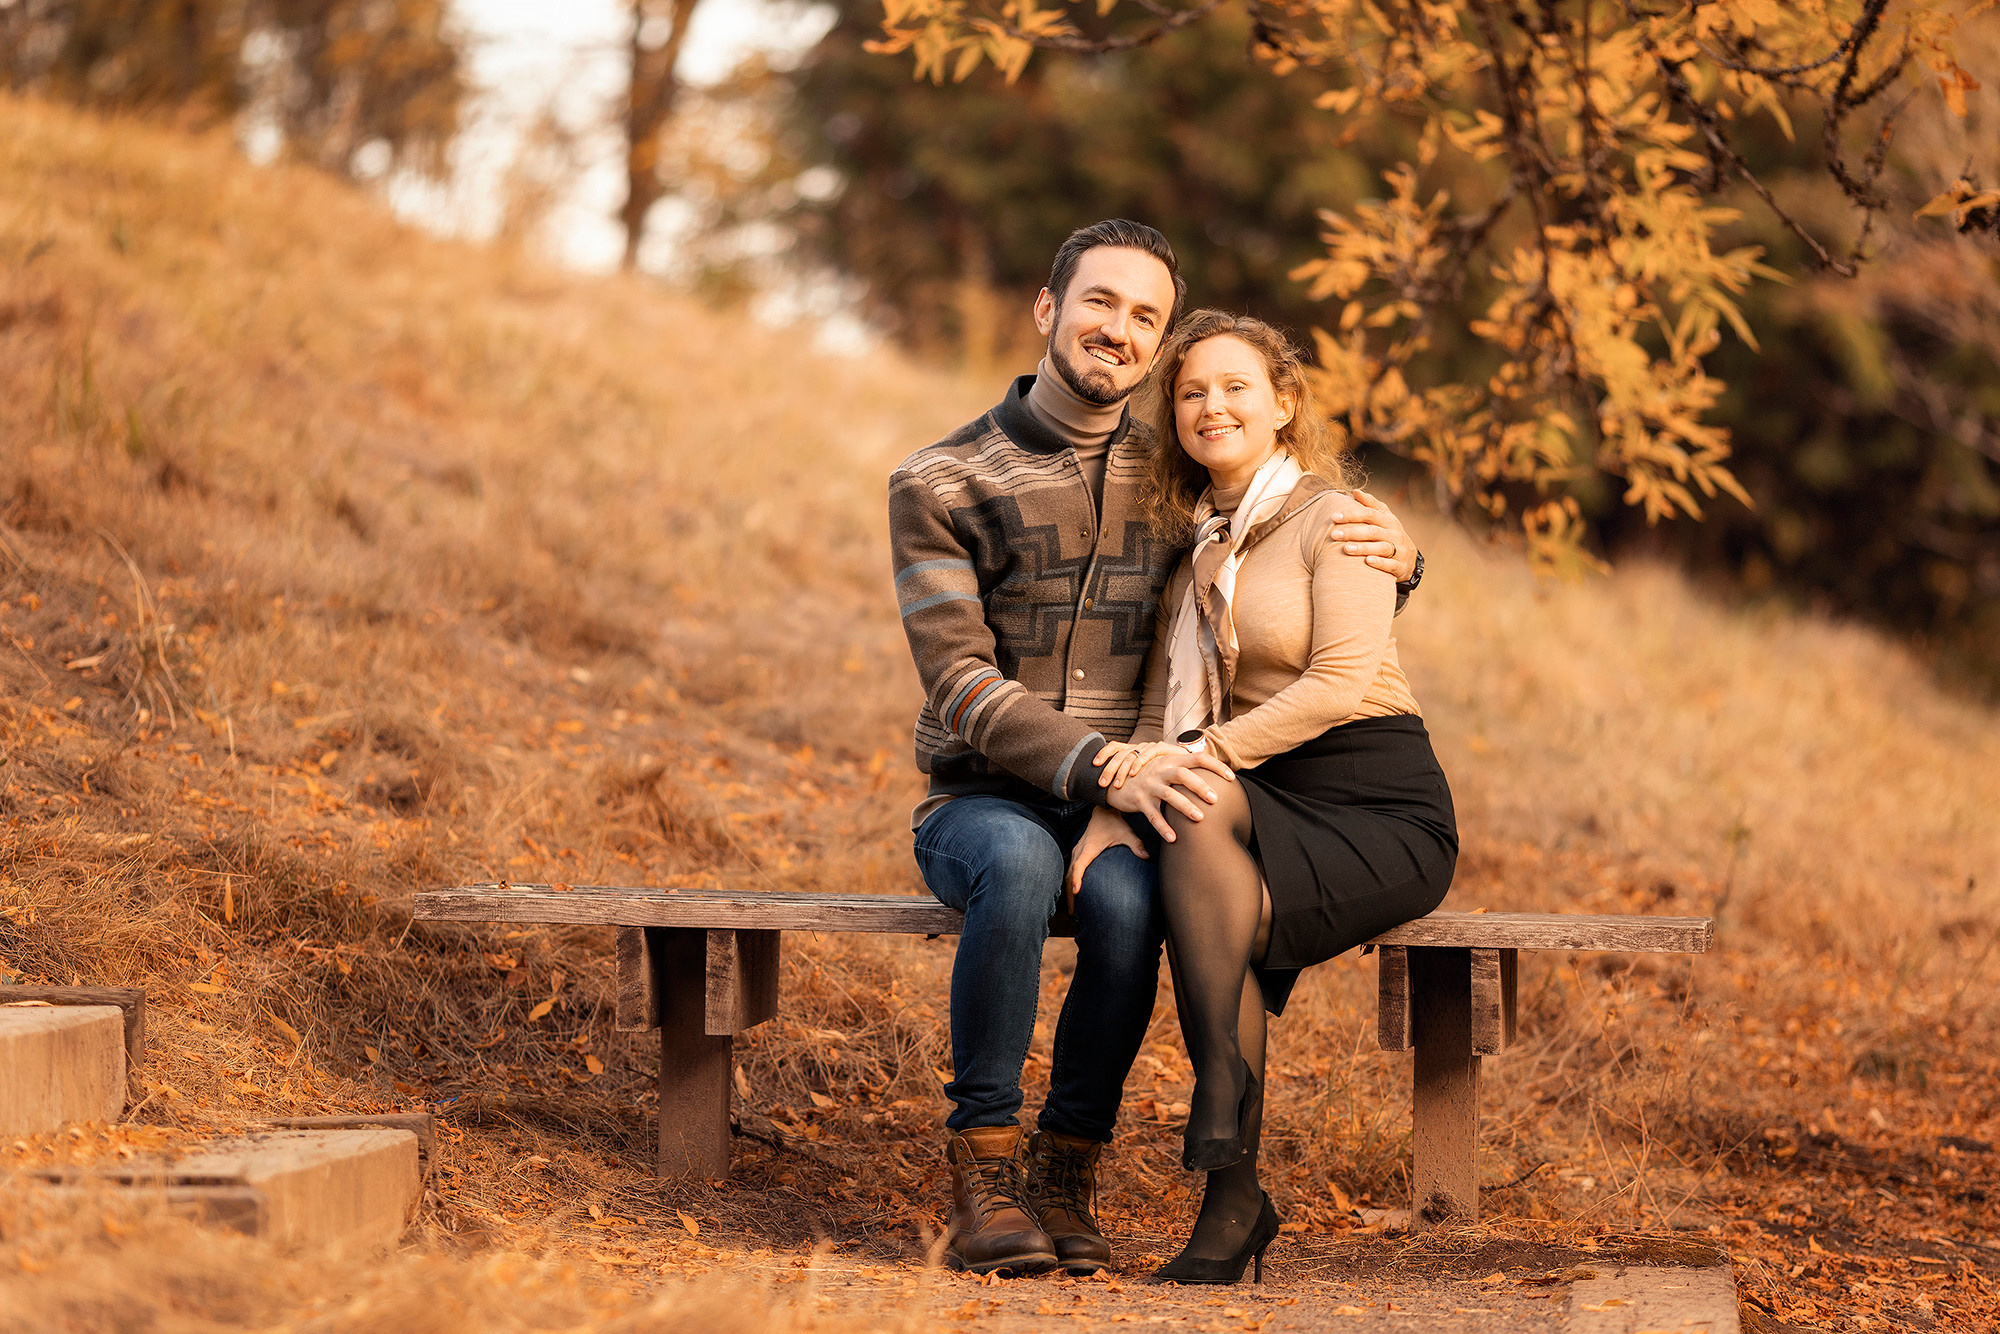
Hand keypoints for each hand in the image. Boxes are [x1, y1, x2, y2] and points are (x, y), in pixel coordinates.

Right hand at [1066, 807, 1148, 907]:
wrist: (1103, 811)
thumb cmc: (1114, 823)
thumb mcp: (1126, 832)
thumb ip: (1136, 844)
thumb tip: (1147, 856)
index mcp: (1089, 848)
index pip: (1079, 866)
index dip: (1077, 879)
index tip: (1076, 892)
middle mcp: (1080, 850)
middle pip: (1069, 875)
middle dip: (1069, 893)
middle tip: (1072, 912)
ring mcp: (1077, 852)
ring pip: (1067, 873)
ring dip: (1068, 890)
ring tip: (1071, 909)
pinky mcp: (1078, 853)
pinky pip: (1070, 870)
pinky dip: (1070, 883)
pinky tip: (1073, 895)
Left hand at [1095, 741, 1184, 788]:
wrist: (1188, 764)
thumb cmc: (1163, 773)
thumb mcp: (1144, 775)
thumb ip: (1132, 778)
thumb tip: (1112, 788)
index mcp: (1133, 750)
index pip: (1113, 747)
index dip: (1103, 753)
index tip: (1094, 764)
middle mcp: (1139, 746)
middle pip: (1118, 754)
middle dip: (1108, 769)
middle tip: (1101, 784)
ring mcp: (1149, 746)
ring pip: (1130, 755)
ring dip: (1121, 771)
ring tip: (1116, 786)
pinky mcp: (1162, 748)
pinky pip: (1147, 754)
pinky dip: (1139, 764)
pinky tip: (1133, 774)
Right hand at [1103, 749, 1234, 840]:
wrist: (1115, 779)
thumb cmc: (1146, 775)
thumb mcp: (1163, 766)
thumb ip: (1184, 768)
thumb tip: (1211, 773)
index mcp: (1170, 761)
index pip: (1197, 758)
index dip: (1215, 766)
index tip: (1231, 777)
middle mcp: (1160, 771)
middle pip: (1183, 775)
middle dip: (1200, 787)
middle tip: (1216, 800)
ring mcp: (1149, 785)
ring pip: (1169, 795)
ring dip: (1185, 807)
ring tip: (1200, 818)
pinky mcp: (1139, 800)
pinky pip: (1153, 815)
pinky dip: (1163, 827)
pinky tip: (1174, 838)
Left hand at [1328, 488, 1417, 583]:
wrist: (1410, 558)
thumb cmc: (1390, 533)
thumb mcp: (1385, 517)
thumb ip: (1370, 504)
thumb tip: (1355, 491)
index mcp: (1388, 521)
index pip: (1369, 514)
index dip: (1352, 515)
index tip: (1334, 516)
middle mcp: (1394, 534)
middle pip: (1372, 531)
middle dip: (1352, 532)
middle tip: (1334, 534)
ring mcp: (1398, 550)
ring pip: (1381, 547)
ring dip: (1363, 548)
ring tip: (1345, 549)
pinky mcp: (1400, 565)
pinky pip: (1390, 564)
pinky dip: (1379, 562)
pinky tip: (1367, 561)